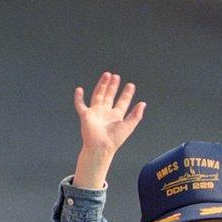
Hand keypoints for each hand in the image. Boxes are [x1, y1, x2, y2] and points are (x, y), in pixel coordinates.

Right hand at [70, 72, 145, 188]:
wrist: (101, 146)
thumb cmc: (115, 139)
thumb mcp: (128, 125)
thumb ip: (136, 115)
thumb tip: (143, 104)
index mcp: (116, 116)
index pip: (123, 102)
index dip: (127, 94)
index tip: (130, 85)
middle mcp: (106, 113)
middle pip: (110, 96)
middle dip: (113, 86)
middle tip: (116, 76)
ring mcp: (95, 113)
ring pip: (98, 96)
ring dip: (102, 85)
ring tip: (106, 75)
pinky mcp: (86, 115)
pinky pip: (80, 105)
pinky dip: (79, 98)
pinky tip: (79, 89)